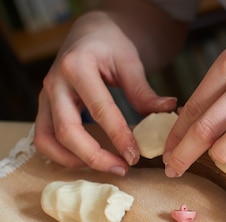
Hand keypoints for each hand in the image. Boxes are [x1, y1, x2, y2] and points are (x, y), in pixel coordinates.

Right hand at [34, 11, 176, 175]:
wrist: (90, 34)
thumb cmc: (111, 46)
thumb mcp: (130, 62)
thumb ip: (143, 91)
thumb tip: (167, 111)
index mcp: (77, 67)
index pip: (99, 109)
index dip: (118, 136)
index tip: (135, 156)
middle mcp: (55, 83)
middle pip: (67, 130)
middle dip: (94, 156)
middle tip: (122, 169)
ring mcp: (46, 97)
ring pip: (48, 139)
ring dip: (74, 160)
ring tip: (106, 167)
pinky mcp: (45, 108)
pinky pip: (44, 138)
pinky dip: (62, 155)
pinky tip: (88, 161)